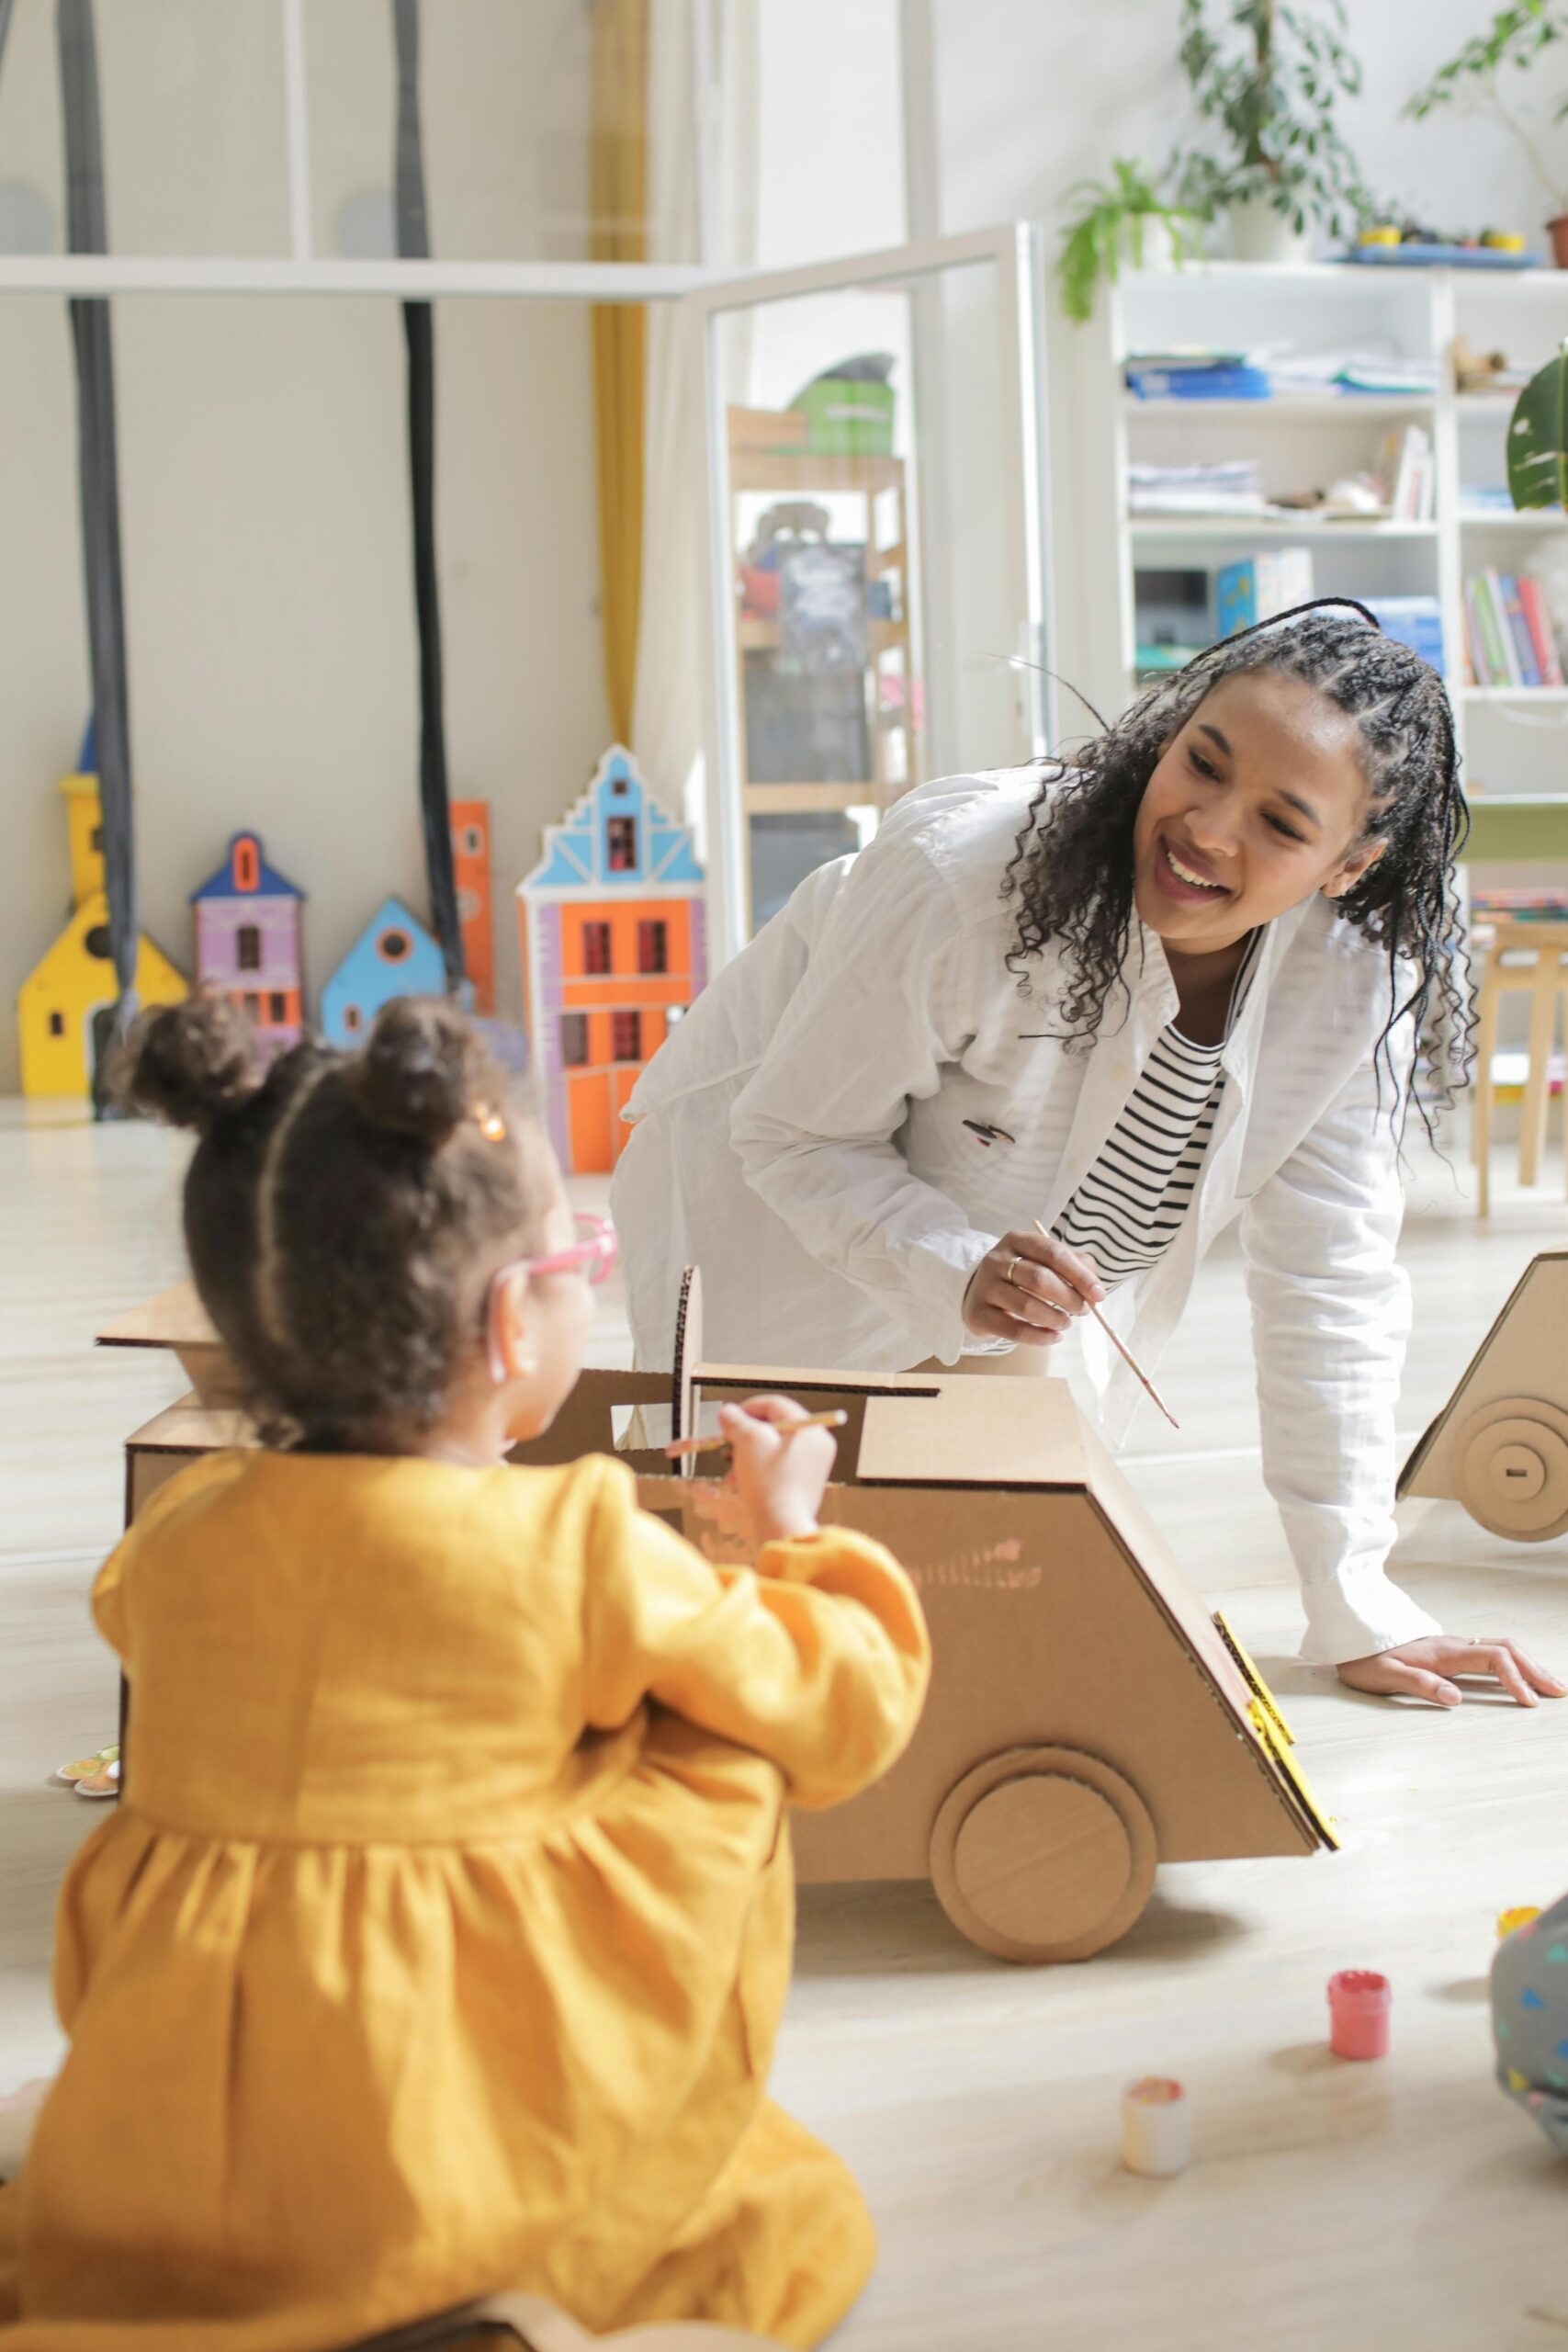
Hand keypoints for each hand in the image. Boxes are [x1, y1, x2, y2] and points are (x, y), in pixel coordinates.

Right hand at [719, 1395, 835, 1547]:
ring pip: (775, 1447)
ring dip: (749, 1454)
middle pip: (775, 1426)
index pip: (775, 1405)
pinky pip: (779, 1465)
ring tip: (732, 1467)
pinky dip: (760, 1468)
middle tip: (728, 1444)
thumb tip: (727, 1412)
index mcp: (809, 1428)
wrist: (782, 1526)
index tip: (728, 1420)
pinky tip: (742, 1480)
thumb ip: (737, 1422)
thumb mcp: (749, 1443)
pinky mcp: (805, 1482)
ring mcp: (813, 1464)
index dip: (747, 1408)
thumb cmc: (769, 1482)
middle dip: (746, 1435)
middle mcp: (817, 1443)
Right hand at [963, 1228, 1105, 1345]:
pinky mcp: (979, 1314)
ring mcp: (986, 1286)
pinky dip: (1040, 1337)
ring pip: (1026, 1305)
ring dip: (1055, 1318)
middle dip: (1068, 1297)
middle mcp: (997, 1259)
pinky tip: (1054, 1337)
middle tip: (1084, 1310)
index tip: (1099, 1294)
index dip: (1080, 1275)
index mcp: (1018, 1240)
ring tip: (1067, 1323)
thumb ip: (1074, 1266)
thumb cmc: (1022, 1277)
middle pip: (1039, 1278)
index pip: (1053, 1253)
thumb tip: (1096, 1289)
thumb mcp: (1045, 1262)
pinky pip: (1014, 1330)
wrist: (979, 1294)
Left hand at [1337, 1635, 1566, 1708]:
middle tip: (1558, 1692)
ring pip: (1499, 1648)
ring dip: (1527, 1664)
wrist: (1347, 1631)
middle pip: (1505, 1649)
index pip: (1492, 1659)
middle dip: (1535, 1670)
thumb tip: (1454, 1698)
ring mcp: (1450, 1646)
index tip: (1529, 1702)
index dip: (1515, 1679)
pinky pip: (1488, 1651)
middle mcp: (1452, 1645)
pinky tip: (1517, 1674)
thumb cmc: (1362, 1656)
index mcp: (1442, 1652)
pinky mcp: (1446, 1650)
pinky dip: (1512, 1662)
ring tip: (1547, 1685)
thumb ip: (1418, 1684)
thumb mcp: (1383, 1675)